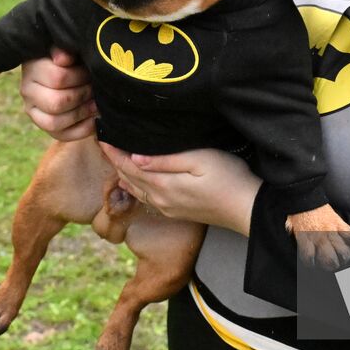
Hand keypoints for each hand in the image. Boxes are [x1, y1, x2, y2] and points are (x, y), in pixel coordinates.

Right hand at [19, 47, 95, 140]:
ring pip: (55, 122)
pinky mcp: (44, 126)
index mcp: (32, 69)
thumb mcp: (64, 47)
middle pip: (56, 102)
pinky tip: (94, 119)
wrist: (61, 66)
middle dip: (82, 96)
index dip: (79, 76)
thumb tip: (64, 58)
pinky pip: (61, 135)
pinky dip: (81, 130)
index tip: (90, 71)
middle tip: (94, 88)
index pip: (58, 78)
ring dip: (82, 113)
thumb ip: (63, 49)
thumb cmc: (68, 55)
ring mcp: (33, 111)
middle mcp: (27, 92)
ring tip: (96, 103)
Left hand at [100, 143, 261, 235]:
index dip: (114, 152)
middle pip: (129, 178)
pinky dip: (135, 186)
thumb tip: (135, 158)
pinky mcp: (177, 212)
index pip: (129, 166)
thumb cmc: (228, 178)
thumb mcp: (199, 161)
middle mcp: (160, 200)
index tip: (101, 136)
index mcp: (163, 185)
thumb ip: (166, 160)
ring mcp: (168, 208)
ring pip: (136, 190)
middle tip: (103, 143)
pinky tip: (132, 182)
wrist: (248, 209)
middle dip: (115, 161)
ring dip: (123, 174)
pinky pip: (146, 198)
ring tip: (113, 159)